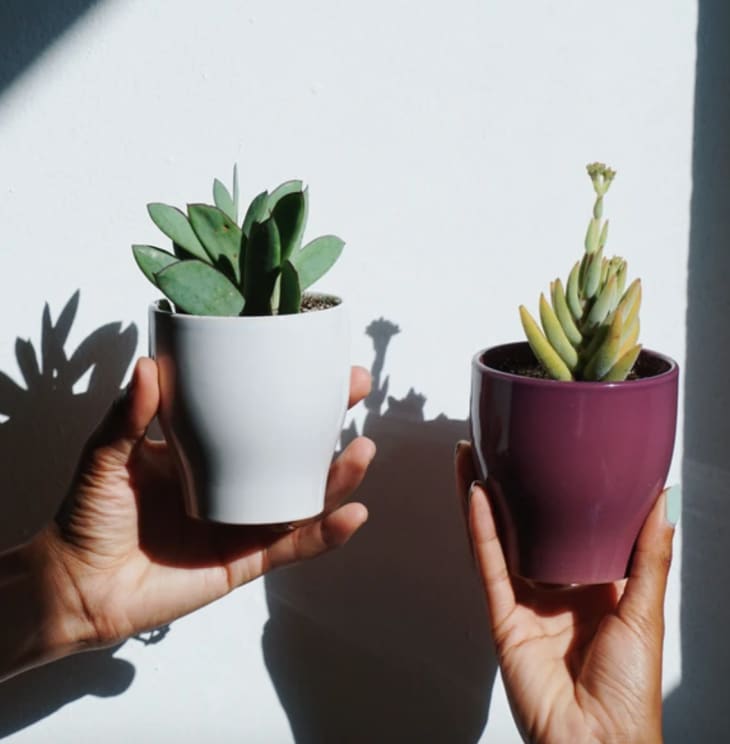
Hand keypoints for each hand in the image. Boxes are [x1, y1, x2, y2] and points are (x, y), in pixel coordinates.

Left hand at [36, 358, 374, 654]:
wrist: (79, 587)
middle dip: (333, 419)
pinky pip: (295, 547)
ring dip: (341, 477)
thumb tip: (147, 365)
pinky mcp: (248, 560)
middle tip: (357, 389)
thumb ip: (128, 416)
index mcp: (209, 449)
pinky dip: (326, 535)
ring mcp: (246, 520)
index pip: (258, 411)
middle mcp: (236, 480)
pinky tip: (353, 516)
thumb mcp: (107, 456)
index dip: (290, 386)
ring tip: (362, 452)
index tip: (319, 357)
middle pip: (296, 448)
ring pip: (307, 496)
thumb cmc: (90, 515)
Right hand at [455, 441, 674, 743]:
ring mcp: (526, 602)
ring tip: (472, 458)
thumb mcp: (645, 614)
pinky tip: (474, 496)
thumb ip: (649, 557)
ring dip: (483, 499)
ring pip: (499, 539)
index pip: (575, 528)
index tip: (556, 456)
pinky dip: (481, 531)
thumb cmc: (630, 692)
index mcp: (596, 588)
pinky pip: (490, 566)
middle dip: (511, 487)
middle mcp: (557, 590)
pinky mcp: (503, 617)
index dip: (562, 493)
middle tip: (500, 447)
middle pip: (527, 527)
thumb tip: (663, 503)